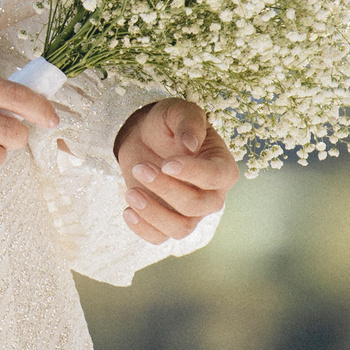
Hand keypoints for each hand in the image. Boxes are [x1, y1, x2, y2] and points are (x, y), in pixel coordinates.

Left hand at [113, 99, 237, 242]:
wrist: (144, 138)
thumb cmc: (168, 124)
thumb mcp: (177, 111)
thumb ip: (188, 121)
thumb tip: (190, 144)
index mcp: (222, 167)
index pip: (217, 177)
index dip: (193, 173)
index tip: (167, 163)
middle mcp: (212, 195)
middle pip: (196, 205)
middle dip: (165, 189)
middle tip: (140, 167)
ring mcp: (191, 213)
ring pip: (180, 229)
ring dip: (153, 213)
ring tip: (131, 192)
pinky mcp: (167, 221)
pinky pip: (160, 238)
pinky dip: (143, 229)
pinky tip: (127, 210)